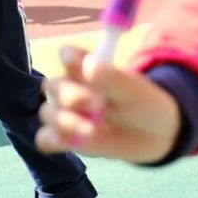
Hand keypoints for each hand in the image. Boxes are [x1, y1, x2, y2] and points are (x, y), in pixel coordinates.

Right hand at [35, 45, 181, 162]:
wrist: (152, 135)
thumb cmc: (142, 103)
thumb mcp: (133, 90)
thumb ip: (112, 77)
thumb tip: (90, 64)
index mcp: (84, 67)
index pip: (67, 55)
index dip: (69, 57)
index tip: (79, 64)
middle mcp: (70, 87)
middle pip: (52, 86)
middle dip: (71, 96)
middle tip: (97, 104)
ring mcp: (66, 113)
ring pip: (48, 113)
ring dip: (64, 121)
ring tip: (90, 131)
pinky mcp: (65, 137)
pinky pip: (45, 138)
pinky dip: (50, 140)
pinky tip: (63, 142)